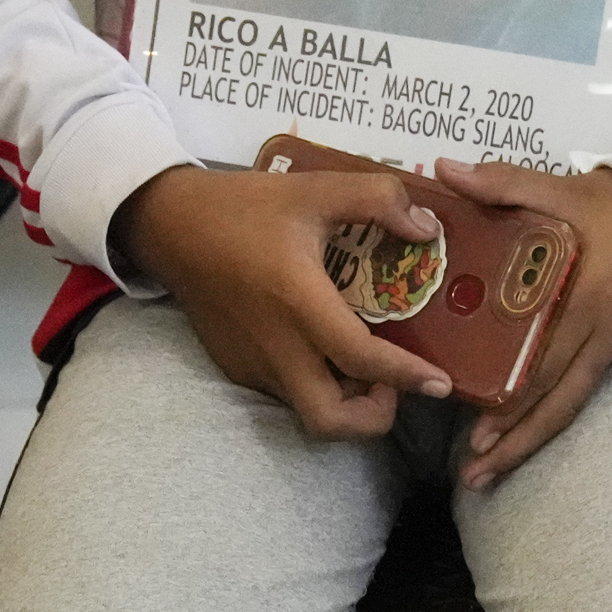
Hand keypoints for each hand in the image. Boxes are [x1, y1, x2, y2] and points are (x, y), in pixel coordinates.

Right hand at [115, 162, 457, 439]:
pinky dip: (317, 383)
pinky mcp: (236, 367)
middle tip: (392, 383)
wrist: (170, 226)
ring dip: (346, 400)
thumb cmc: (244, 207)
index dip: (407, 378)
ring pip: (308, 411)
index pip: (360, 359)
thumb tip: (426, 229)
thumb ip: (377, 200)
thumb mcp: (315, 189)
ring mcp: (252, 364)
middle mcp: (275, 347)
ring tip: (363, 361)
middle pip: (329, 421)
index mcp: (298, 302)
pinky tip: (326, 349)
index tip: (441, 384)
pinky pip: (287, 392)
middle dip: (372, 417)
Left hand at [442, 158, 611, 489]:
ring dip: (531, 441)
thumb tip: (442, 171)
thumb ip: (502, 182)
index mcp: (581, 301)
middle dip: (514, 442)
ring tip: (492, 471)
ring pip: (570, 405)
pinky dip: (551, 415)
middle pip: (555, 402)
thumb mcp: (561, 189)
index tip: (475, 432)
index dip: (512, 404)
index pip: (543, 365)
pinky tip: (523, 430)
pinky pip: (582, 390)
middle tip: (473, 475)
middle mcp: (598, 335)